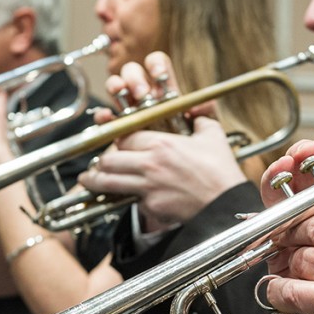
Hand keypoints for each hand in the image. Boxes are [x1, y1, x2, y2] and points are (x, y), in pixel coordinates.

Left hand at [80, 53, 244, 231]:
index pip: (124, 137)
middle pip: (109, 158)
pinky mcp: (151, 206)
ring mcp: (148, 187)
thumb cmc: (221, 171)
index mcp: (162, 143)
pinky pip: (130, 200)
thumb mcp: (212, 136)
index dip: (118, 140)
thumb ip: (200, 117)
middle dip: (102, 161)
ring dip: (95, 180)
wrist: (226, 204)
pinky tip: (116, 199)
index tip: (117, 144)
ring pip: (108, 181)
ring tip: (88, 180)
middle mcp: (150, 164)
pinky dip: (125, 199)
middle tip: (99, 163)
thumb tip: (197, 107)